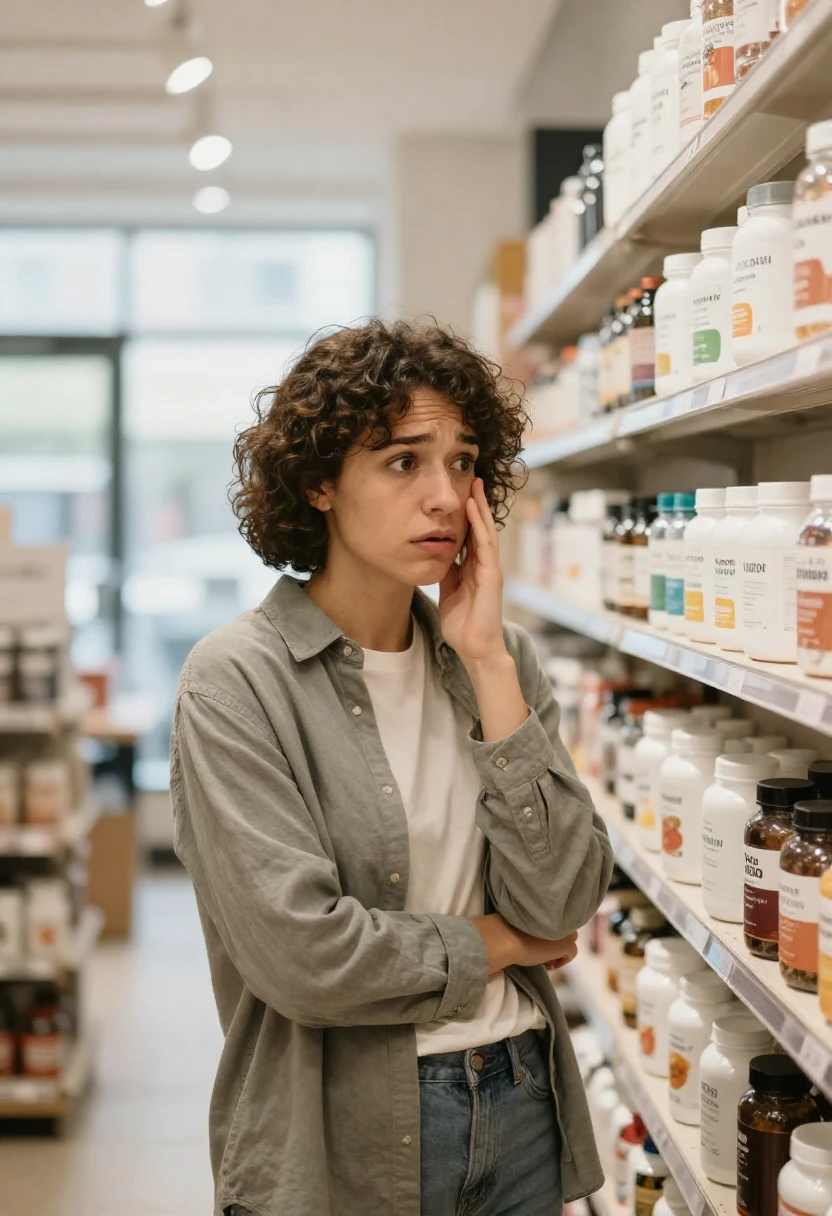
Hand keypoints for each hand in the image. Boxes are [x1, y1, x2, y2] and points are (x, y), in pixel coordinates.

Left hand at [438, 478, 505, 666]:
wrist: (475, 649)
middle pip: (480, 527)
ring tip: (475, 484)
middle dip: (476, 503)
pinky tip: (474, 509)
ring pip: (485, 531)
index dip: (465, 514)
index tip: (458, 492)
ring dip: (480, 507)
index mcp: (473, 568)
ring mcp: (490, 569)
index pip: (469, 534)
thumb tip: (437, 555)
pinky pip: (486, 545)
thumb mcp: (448, 592)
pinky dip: (480, 526)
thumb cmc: (463, 624)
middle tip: (471, 478)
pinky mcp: (492, 576)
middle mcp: (484, 565)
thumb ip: (446, 572)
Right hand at [473, 914, 577, 974]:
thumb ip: (537, 923)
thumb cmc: (510, 929)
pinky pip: (570, 954)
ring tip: (544, 959)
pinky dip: (561, 961)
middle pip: (565, 932)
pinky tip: (548, 965)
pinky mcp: (568, 946)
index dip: (550, 933)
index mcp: (549, 909)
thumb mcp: (526, 922)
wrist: (508, 938)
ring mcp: (566, 931)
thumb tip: (537, 932)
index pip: (557, 921)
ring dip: (558, 951)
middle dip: (556, 941)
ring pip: (568, 943)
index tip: (538, 942)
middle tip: (542, 951)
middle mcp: (560, 917)